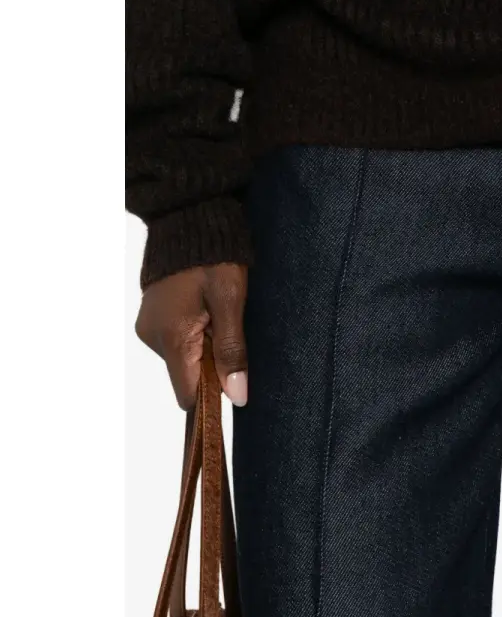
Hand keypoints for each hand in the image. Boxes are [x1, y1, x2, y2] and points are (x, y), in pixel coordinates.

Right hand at [135, 263, 248, 409]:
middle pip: (187, 374)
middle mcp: (152, 337)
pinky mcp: (153, 315)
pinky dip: (196, 333)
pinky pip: (177, 338)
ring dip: (205, 346)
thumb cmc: (214, 259)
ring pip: (184, 356)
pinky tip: (207, 309)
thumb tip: (236, 396)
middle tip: (228, 328)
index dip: (211, 395)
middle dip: (212, 363)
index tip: (234, 383)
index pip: (187, 393)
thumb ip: (231, 352)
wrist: (190, 220)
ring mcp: (149, 325)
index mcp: (170, 338)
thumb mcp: (230, 304)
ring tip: (218, 313)